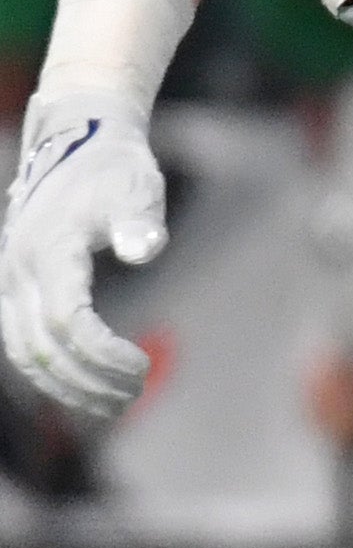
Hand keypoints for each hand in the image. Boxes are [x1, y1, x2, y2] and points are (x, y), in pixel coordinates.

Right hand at [0, 90, 165, 418]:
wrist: (75, 141)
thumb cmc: (113, 168)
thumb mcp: (135, 186)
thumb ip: (138, 220)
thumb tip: (144, 248)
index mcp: (49, 250)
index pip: (68, 321)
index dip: (102, 355)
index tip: (143, 368)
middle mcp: (18, 272)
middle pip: (43, 348)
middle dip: (87, 381)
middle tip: (135, 397)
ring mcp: (10, 282)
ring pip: (25, 353)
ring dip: (66, 386)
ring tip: (115, 406)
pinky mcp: (13, 289)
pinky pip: (21, 344)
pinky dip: (50, 372)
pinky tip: (85, 389)